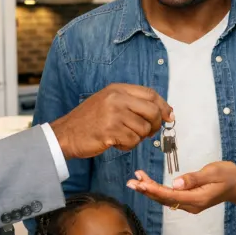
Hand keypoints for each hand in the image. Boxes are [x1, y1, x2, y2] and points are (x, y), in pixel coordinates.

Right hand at [50, 84, 172, 159]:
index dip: (163, 106)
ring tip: (123, 137)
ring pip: (143, 129)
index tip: (169, 117)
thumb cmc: (89, 120)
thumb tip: (163, 111)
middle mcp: (116, 98)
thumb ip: (132, 103)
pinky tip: (116, 143)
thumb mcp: (109, 102)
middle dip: (154, 125)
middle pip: (152, 111)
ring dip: (138, 138)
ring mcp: (113, 114)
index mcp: (118, 89)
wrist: (66, 134)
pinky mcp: (110, 131)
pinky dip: (127, 145)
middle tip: (148, 133)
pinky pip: (132, 141)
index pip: (150, 94)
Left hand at [127, 161, 235, 213]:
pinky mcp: (188, 200)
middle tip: (131, 182)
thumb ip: (194, 178)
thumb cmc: (227, 175)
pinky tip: (148, 183)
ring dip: (149, 190)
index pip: (171, 195)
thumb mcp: (213, 172)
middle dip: (147, 190)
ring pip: (165, 199)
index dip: (154, 190)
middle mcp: (191, 205)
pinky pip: (169, 197)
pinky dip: (157, 190)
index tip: (141, 183)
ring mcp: (189, 204)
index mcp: (197, 198)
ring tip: (135, 180)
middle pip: (164, 199)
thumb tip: (175, 183)